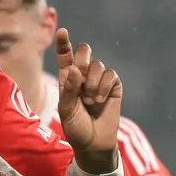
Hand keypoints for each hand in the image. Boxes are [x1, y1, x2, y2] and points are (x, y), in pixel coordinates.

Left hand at [55, 29, 121, 172]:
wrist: (94, 144)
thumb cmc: (76, 128)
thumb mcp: (67, 109)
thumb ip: (69, 89)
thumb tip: (75, 68)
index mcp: (68, 79)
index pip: (65, 55)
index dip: (64, 42)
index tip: (62, 32)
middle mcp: (83, 76)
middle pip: (84, 51)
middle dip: (82, 59)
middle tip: (80, 76)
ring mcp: (99, 80)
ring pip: (97, 64)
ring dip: (92, 83)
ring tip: (90, 101)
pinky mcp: (113, 86)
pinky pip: (110, 74)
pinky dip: (104, 86)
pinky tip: (100, 100)